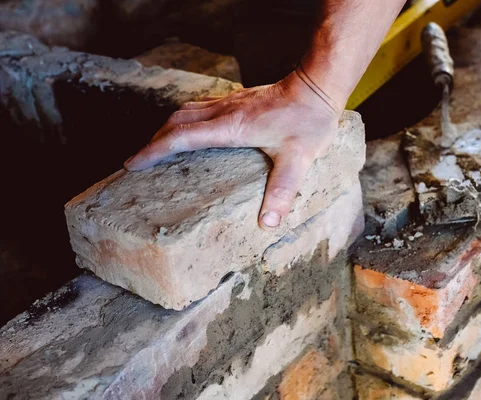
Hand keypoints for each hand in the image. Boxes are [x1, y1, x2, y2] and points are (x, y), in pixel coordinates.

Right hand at [124, 70, 342, 229]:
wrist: (316, 86)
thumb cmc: (308, 121)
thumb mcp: (298, 159)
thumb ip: (282, 190)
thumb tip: (267, 224)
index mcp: (230, 127)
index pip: (180, 137)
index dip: (152, 150)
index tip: (132, 163)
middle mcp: (224, 112)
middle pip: (175, 122)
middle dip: (152, 141)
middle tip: (138, 160)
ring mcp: (230, 103)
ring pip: (186, 112)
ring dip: (167, 129)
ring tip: (157, 148)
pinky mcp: (238, 100)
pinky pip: (201, 108)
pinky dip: (186, 121)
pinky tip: (193, 132)